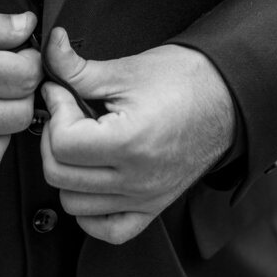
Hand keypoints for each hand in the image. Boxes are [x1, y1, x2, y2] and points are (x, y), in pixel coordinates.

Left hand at [40, 29, 235, 244]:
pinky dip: (89, 210)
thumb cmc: (184, 80)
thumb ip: (77, 67)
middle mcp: (138, 180)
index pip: (62, 144)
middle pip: (59, 175)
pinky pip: (106, 229)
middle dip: (53, 138)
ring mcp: (145, 199)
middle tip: (68, 112)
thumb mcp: (125, 69)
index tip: (62, 91)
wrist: (227, 98)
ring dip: (67, 171)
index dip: (55, 111)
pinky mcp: (152, 208)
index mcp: (131, 143)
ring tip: (82, 141)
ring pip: (73, 204)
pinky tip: (91, 179)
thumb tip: (49, 47)